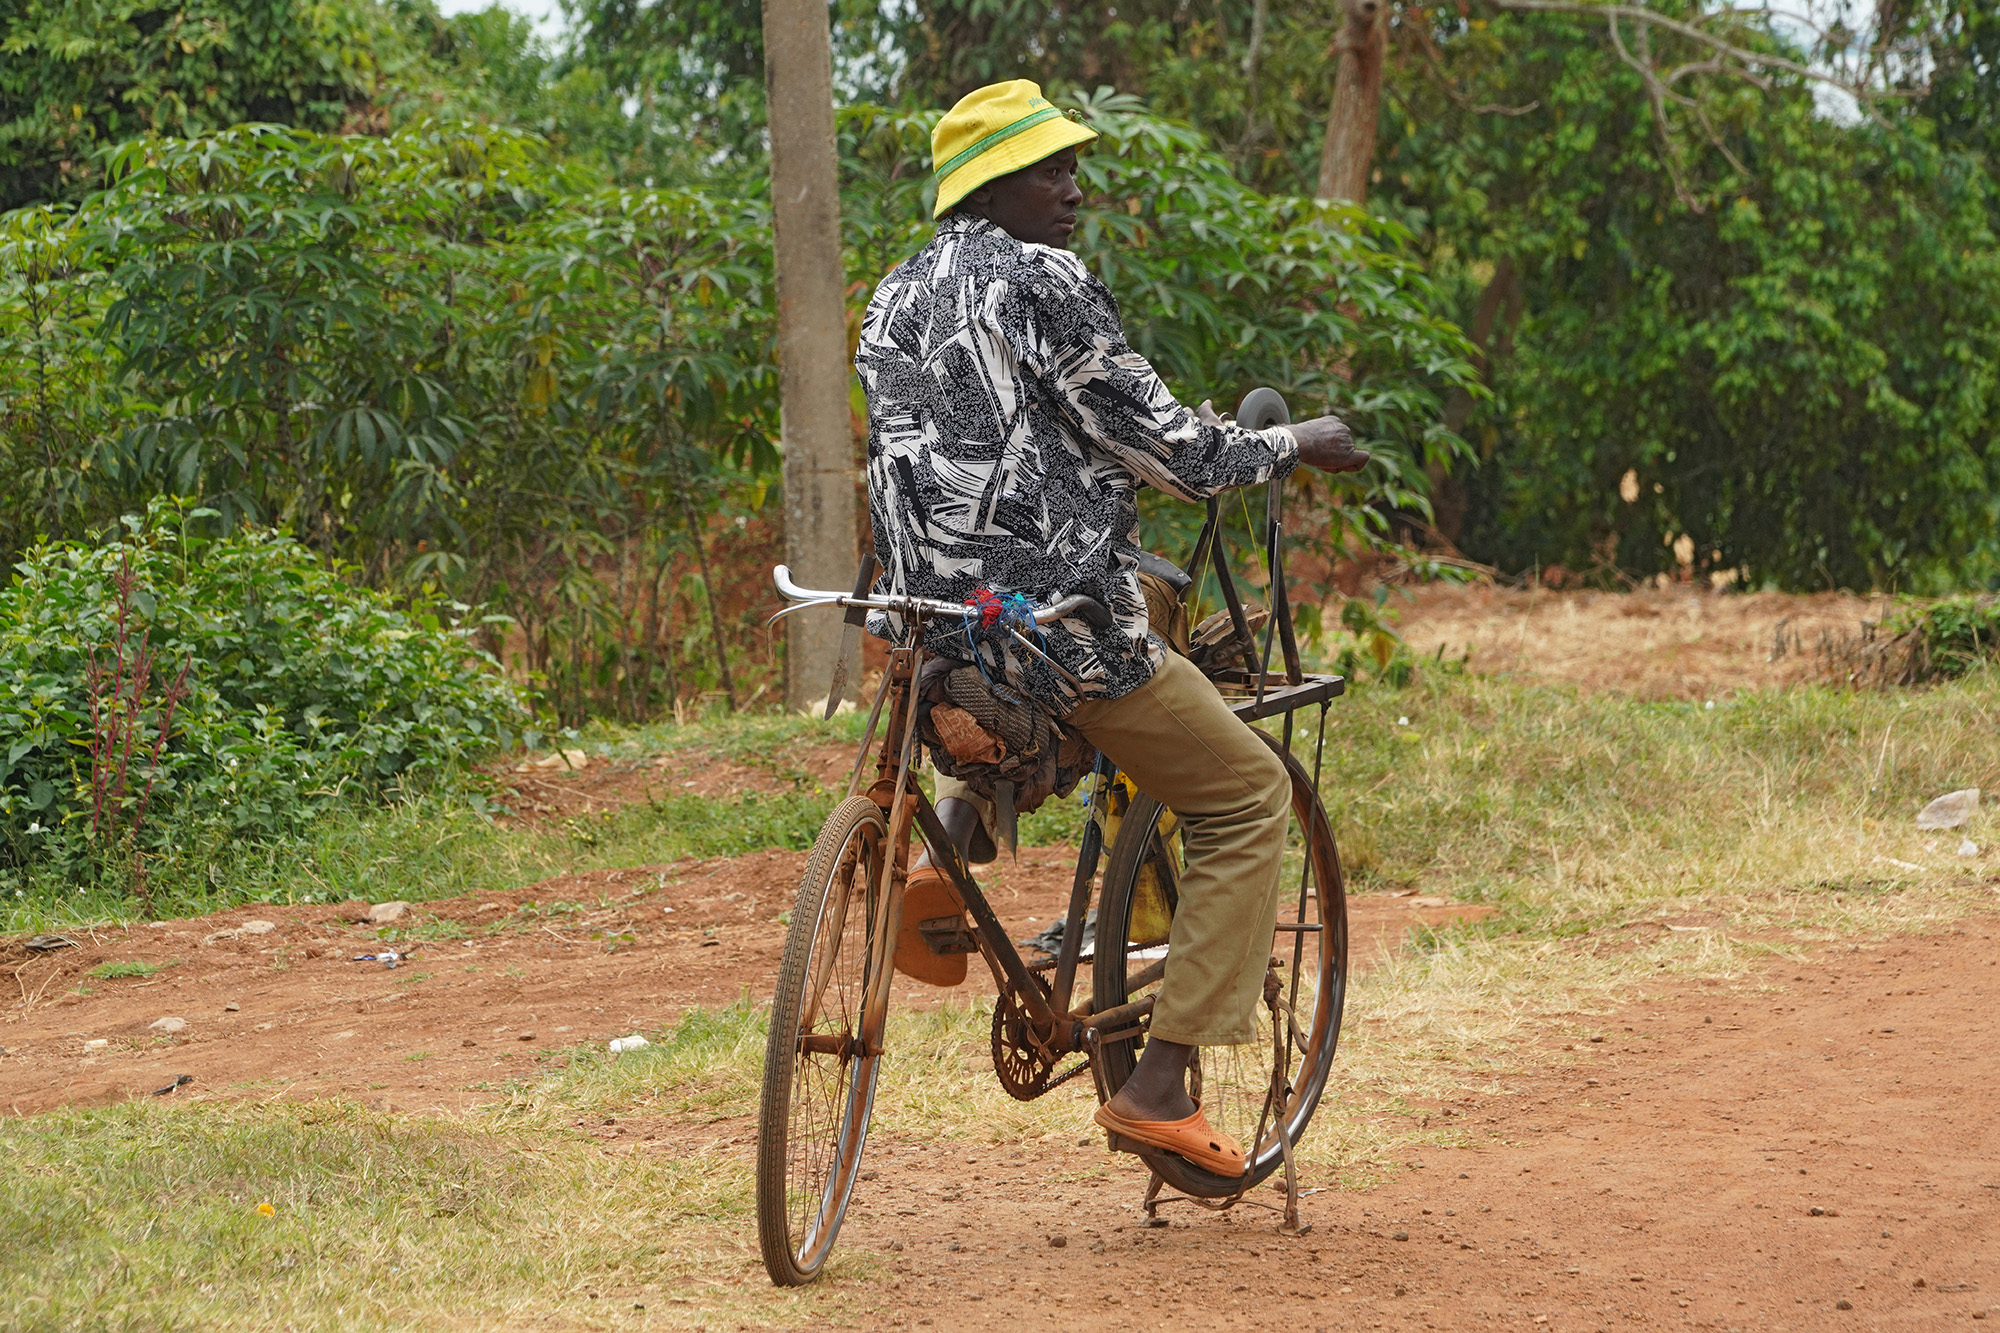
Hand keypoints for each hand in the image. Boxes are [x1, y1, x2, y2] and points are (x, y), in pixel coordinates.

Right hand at [1198, 400, 1368, 473]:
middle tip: (1313, 460)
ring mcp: (1342, 437)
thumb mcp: (1248, 431)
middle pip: (1338, 449)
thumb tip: (1200, 404)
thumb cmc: (1267, 441)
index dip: (1321, 454)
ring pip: (1345, 458)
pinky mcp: (1346, 449)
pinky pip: (1357, 460)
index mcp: (1319, 424)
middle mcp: (1334, 426)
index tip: (1311, 457)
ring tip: (1319, 462)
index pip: (1327, 441)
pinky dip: (1354, 464)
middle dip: (1329, 460)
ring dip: (1334, 465)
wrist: (1283, 446)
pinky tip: (1345, 464)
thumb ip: (1221, 417)